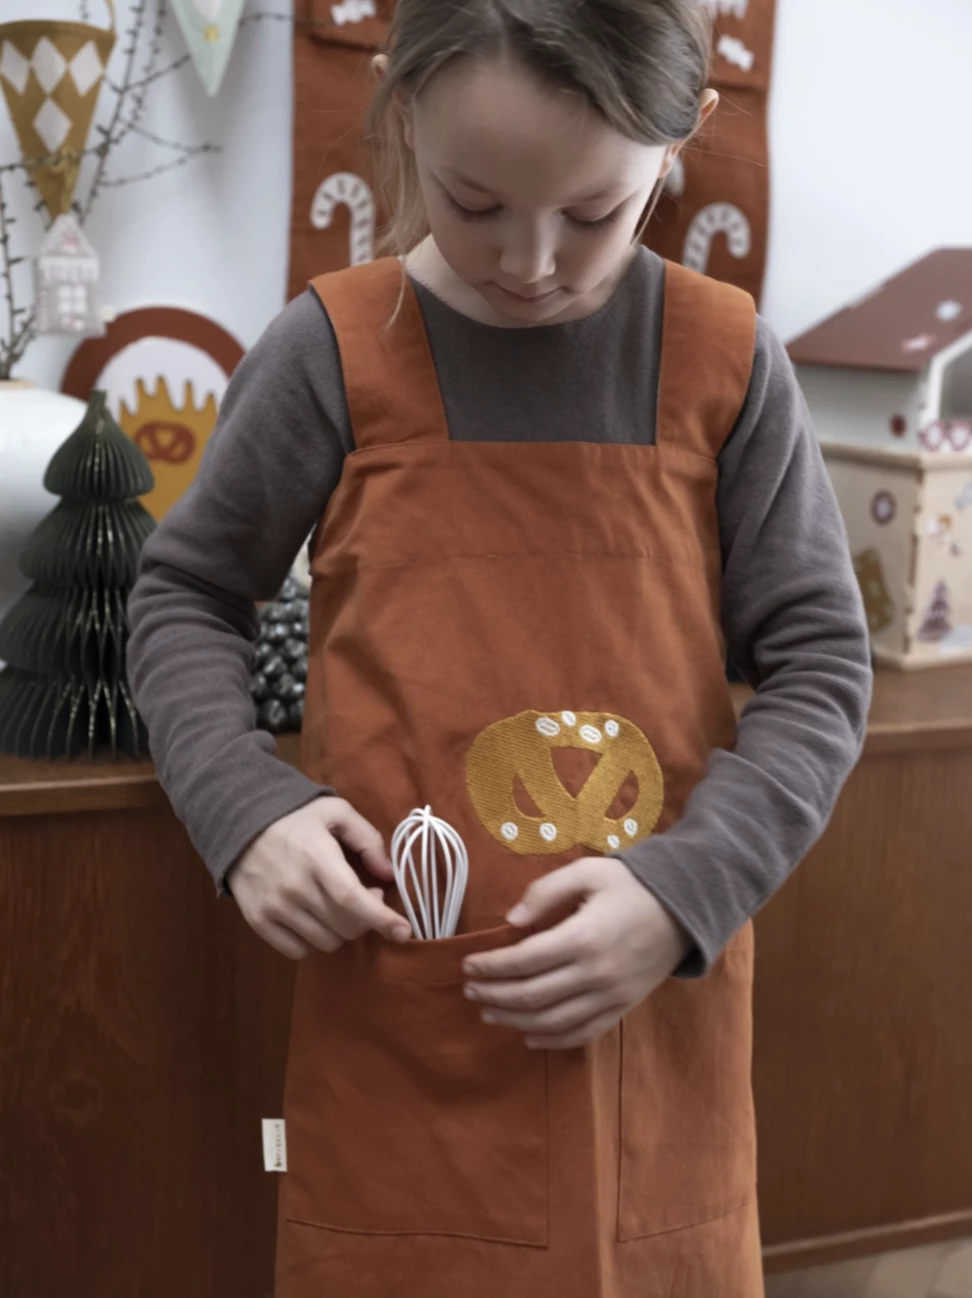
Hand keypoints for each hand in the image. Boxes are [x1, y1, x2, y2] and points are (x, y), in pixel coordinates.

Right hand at [227, 797, 411, 958]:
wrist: (238, 823)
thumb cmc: (294, 816)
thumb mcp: (336, 812)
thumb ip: (368, 839)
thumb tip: (388, 874)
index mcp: (316, 857)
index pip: (352, 900)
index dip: (381, 919)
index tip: (404, 931)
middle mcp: (294, 888)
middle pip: (344, 926)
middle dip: (367, 919)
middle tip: (367, 896)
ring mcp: (274, 908)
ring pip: (326, 942)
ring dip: (343, 930)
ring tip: (340, 905)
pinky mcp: (258, 922)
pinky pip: (298, 951)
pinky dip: (316, 941)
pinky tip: (318, 918)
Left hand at [462, 858, 691, 1049]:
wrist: (684, 908)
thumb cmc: (631, 885)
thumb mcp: (588, 872)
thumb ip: (546, 892)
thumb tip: (511, 921)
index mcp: (583, 937)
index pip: (524, 961)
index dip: (492, 966)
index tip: (468, 964)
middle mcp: (595, 974)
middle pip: (532, 996)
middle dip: (495, 994)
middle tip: (469, 989)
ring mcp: (611, 997)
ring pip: (552, 1021)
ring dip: (514, 1020)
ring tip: (489, 1011)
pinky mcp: (622, 1009)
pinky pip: (582, 1034)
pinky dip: (552, 1040)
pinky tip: (528, 1037)